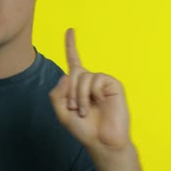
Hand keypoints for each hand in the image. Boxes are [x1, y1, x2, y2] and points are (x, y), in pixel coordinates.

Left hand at [49, 29, 129, 151]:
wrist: (101, 141)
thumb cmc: (83, 128)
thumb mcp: (61, 111)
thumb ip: (56, 92)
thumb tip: (67, 75)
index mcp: (78, 84)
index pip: (74, 60)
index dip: (71, 45)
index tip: (70, 29)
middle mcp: (90, 80)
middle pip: (73, 73)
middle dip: (70, 93)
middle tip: (75, 109)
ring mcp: (102, 82)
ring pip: (83, 76)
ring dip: (79, 96)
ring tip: (85, 110)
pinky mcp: (113, 84)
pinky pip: (96, 79)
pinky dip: (92, 93)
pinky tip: (99, 103)